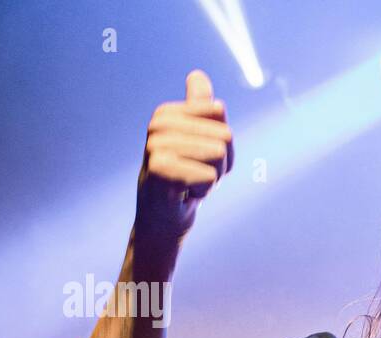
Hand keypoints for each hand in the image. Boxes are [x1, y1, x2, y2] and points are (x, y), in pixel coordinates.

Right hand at [135, 69, 233, 242]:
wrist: (162, 219)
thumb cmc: (184, 179)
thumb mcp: (197, 140)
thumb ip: (198, 108)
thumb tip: (197, 74)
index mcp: (166, 112)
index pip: (220, 114)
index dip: (222, 143)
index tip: (201, 158)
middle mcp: (157, 125)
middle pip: (224, 136)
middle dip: (220, 163)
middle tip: (195, 175)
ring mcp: (156, 146)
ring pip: (218, 155)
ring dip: (212, 178)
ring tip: (190, 185)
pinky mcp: (159, 170)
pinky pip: (208, 176)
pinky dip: (203, 191)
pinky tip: (184, 195)